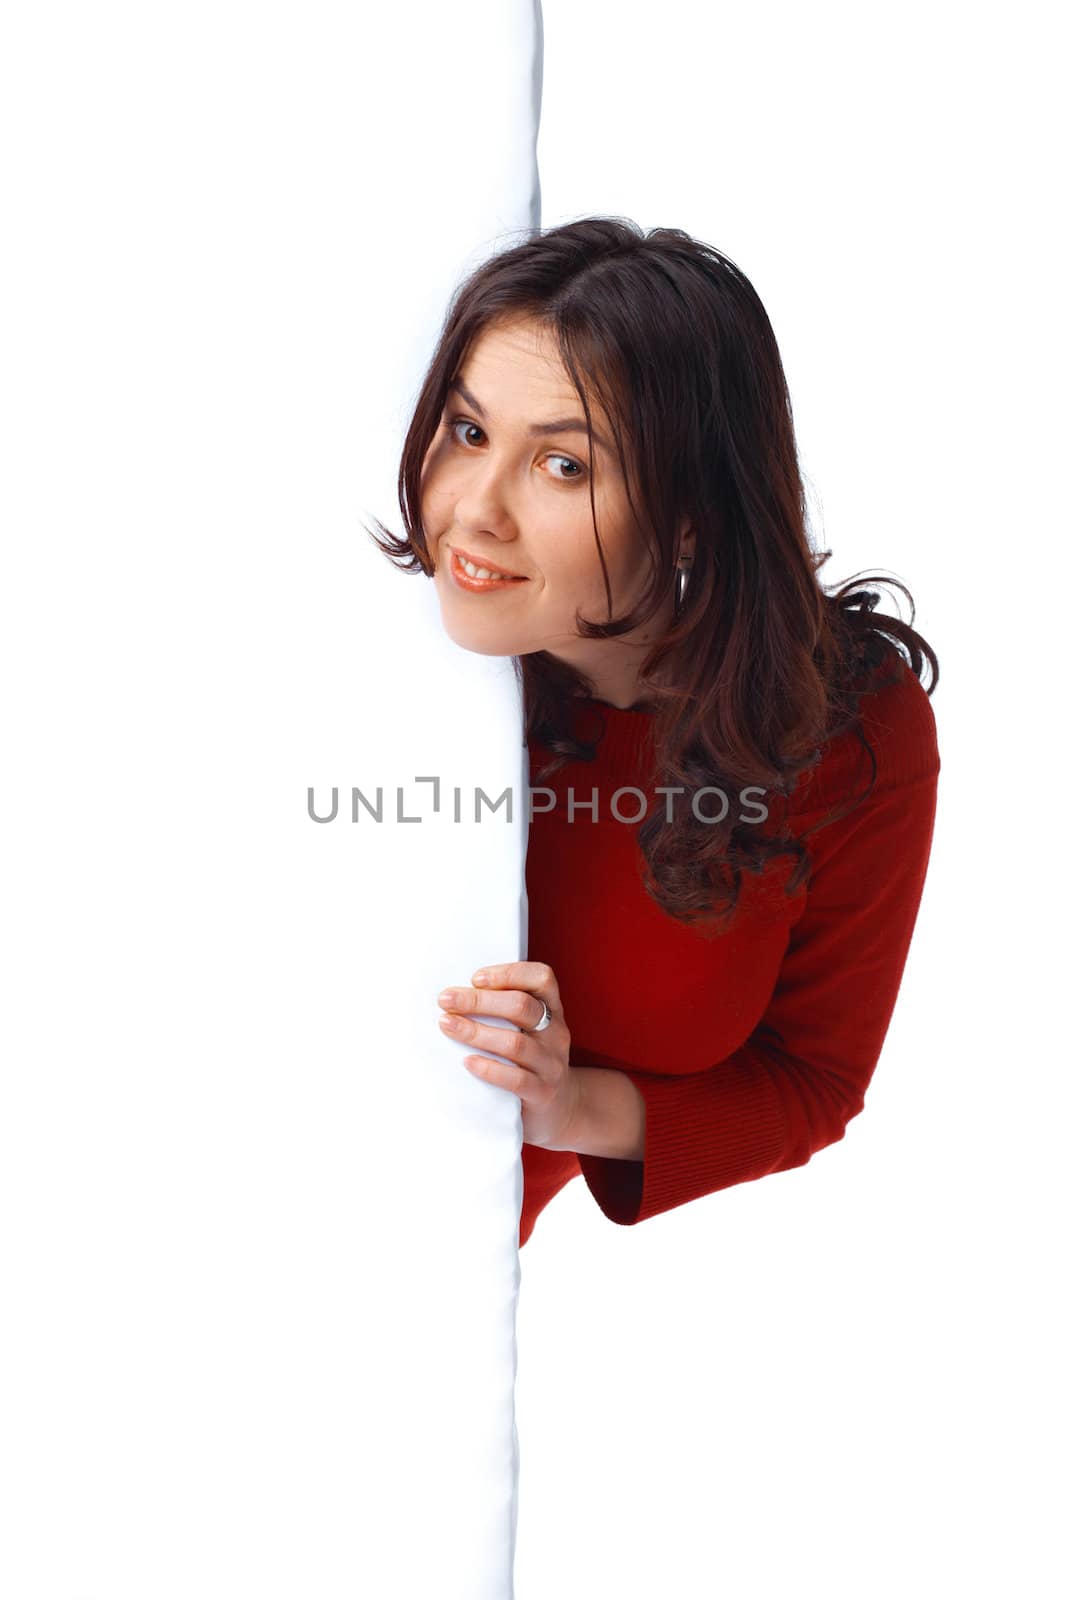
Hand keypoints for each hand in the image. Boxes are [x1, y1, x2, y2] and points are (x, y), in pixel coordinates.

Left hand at [436, 961, 580, 1150]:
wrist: (562, 1109)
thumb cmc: (532, 1061)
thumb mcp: (530, 1030)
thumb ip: (506, 1011)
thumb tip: (455, 994)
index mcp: (553, 1010)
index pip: (541, 978)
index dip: (509, 973)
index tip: (475, 978)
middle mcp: (556, 1033)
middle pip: (522, 1006)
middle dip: (479, 1001)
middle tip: (446, 1000)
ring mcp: (552, 1064)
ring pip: (515, 1042)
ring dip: (476, 1032)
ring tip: (447, 1025)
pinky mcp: (543, 1093)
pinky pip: (516, 1079)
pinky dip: (489, 1068)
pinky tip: (467, 1062)